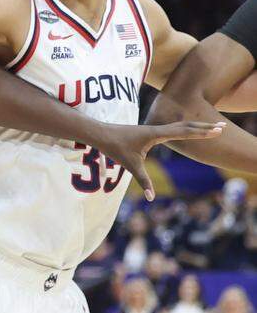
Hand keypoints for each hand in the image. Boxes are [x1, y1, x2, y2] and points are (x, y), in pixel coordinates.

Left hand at [95, 121, 224, 200]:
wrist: (99, 134)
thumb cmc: (115, 148)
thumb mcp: (131, 166)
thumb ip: (144, 181)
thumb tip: (151, 198)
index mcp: (156, 134)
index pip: (183, 132)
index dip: (201, 132)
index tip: (217, 130)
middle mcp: (156, 129)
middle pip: (185, 126)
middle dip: (204, 127)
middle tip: (223, 126)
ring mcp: (153, 129)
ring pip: (179, 126)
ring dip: (196, 126)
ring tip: (212, 126)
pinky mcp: (149, 131)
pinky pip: (171, 128)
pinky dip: (184, 128)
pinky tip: (188, 129)